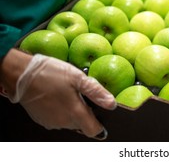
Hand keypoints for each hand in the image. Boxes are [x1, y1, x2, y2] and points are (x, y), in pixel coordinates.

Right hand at [1, 51, 115, 139]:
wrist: (21, 74)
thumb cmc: (51, 73)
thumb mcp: (78, 77)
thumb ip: (96, 92)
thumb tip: (112, 104)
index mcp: (74, 113)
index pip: (94, 131)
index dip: (100, 124)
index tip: (101, 114)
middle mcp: (63, 122)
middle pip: (82, 125)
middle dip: (86, 113)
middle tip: (82, 94)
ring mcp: (51, 123)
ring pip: (70, 122)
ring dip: (73, 111)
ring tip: (69, 93)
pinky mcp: (42, 120)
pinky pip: (58, 119)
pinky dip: (61, 111)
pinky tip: (59, 96)